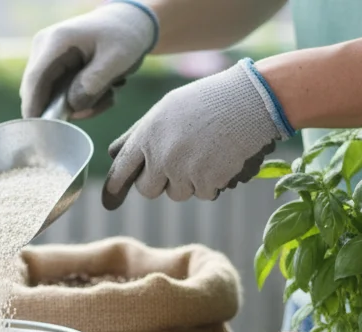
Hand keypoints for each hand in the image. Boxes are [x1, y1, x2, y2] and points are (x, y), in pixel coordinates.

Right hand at [20, 1, 158, 118]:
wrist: (130, 21)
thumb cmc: (125, 36)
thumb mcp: (117, 59)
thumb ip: (94, 83)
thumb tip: (72, 108)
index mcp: (56, 42)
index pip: (35, 81)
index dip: (35, 108)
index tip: (41, 133)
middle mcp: (44, 48)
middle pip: (38, 91)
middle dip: (65, 108)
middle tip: (99, 105)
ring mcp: (47, 58)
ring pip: (49, 96)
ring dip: (79, 104)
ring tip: (108, 92)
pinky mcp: (55, 67)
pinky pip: (58, 94)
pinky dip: (80, 99)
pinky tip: (104, 89)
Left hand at [102, 59, 293, 208]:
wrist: (250, 99)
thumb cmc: (207, 101)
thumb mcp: (166, 109)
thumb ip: (139, 135)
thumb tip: (113, 155)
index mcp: (146, 135)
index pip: (121, 170)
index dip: (115, 188)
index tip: (111, 201)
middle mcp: (161, 156)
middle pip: (147, 190)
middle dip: (159, 182)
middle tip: (176, 166)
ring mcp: (183, 171)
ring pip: (176, 193)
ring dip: (188, 182)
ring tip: (204, 153)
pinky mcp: (207, 181)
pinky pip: (203, 194)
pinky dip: (211, 183)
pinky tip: (220, 159)